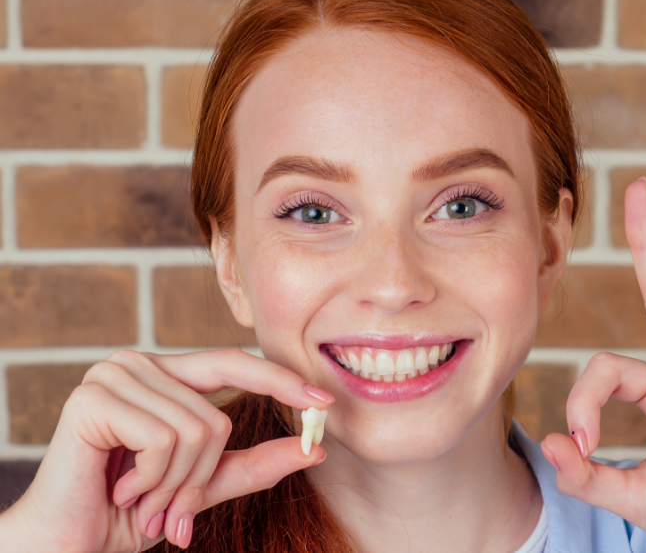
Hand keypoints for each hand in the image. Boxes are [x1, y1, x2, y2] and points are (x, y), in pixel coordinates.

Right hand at [0, 348, 332, 552]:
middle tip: (171, 512)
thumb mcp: (202, 486)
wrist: (68, 545)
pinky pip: (164, 438)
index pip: (234, 363)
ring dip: (174, 485)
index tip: (325, 402)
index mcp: (165, 375)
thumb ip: (254, 464)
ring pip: (196, 429)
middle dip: (201, 477)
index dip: (280, 380)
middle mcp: (139, 363)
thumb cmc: (129, 512)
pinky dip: (153, 480)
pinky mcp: (95, 397)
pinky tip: (120, 489)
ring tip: (141, 500)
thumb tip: (314, 448)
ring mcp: (114, 375)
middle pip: (218, 415)